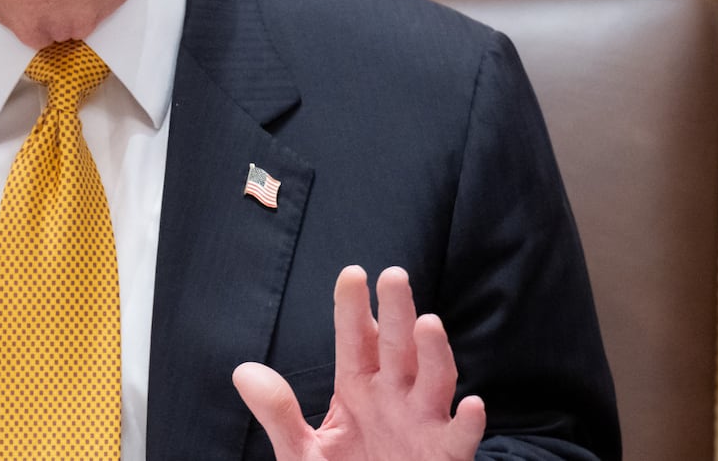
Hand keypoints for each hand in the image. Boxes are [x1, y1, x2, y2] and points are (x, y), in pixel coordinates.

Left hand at [233, 265, 485, 460]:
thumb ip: (279, 413)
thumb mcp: (303, 450)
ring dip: (434, 353)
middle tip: (393, 276)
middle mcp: (394, 397)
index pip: (355, 339)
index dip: (353, 308)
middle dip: (395, 312)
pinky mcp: (443, 456)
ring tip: (427, 323)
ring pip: (434, 381)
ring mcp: (422, 424)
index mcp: (358, 388)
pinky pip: (458, 438)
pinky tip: (474, 405)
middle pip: (397, 346)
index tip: (351, 274)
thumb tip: (243, 371)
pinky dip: (468, 423)